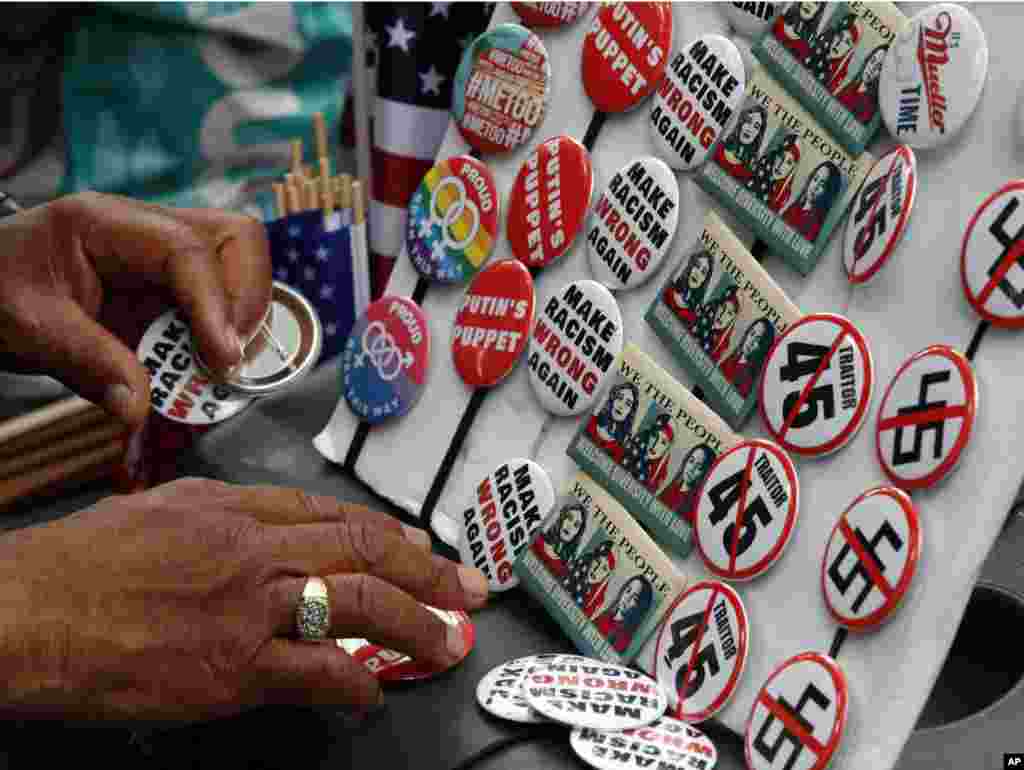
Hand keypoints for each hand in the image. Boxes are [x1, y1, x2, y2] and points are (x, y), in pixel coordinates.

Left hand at [0, 192, 272, 428]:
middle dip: (246, 299)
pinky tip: (205, 368)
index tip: (224, 359)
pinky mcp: (171, 286)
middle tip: (230, 356)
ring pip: (239, 265)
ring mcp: (165, 255)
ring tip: (220, 367)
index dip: (217, 305)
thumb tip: (138, 409)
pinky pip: (219, 301)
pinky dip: (224, 335)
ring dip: (243, 318)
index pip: (187, 250)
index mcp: (107, 223)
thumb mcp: (28, 327)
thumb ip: (87, 363)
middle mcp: (149, 229)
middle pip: (236, 238)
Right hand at [0, 478, 487, 721]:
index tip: (421, 548)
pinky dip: (355, 683)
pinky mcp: (233, 668)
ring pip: (357, 602)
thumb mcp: (159, 512)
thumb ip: (221, 515)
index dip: (388, 534)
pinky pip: (315, 672)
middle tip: (467, 589)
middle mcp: (254, 549)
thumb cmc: (81, 564)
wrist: (28, 611)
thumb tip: (265, 527)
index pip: (334, 515)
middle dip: (427, 572)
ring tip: (449, 640)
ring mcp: (249, 607)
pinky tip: (374, 692)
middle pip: (363, 550)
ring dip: (414, 624)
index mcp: (234, 509)